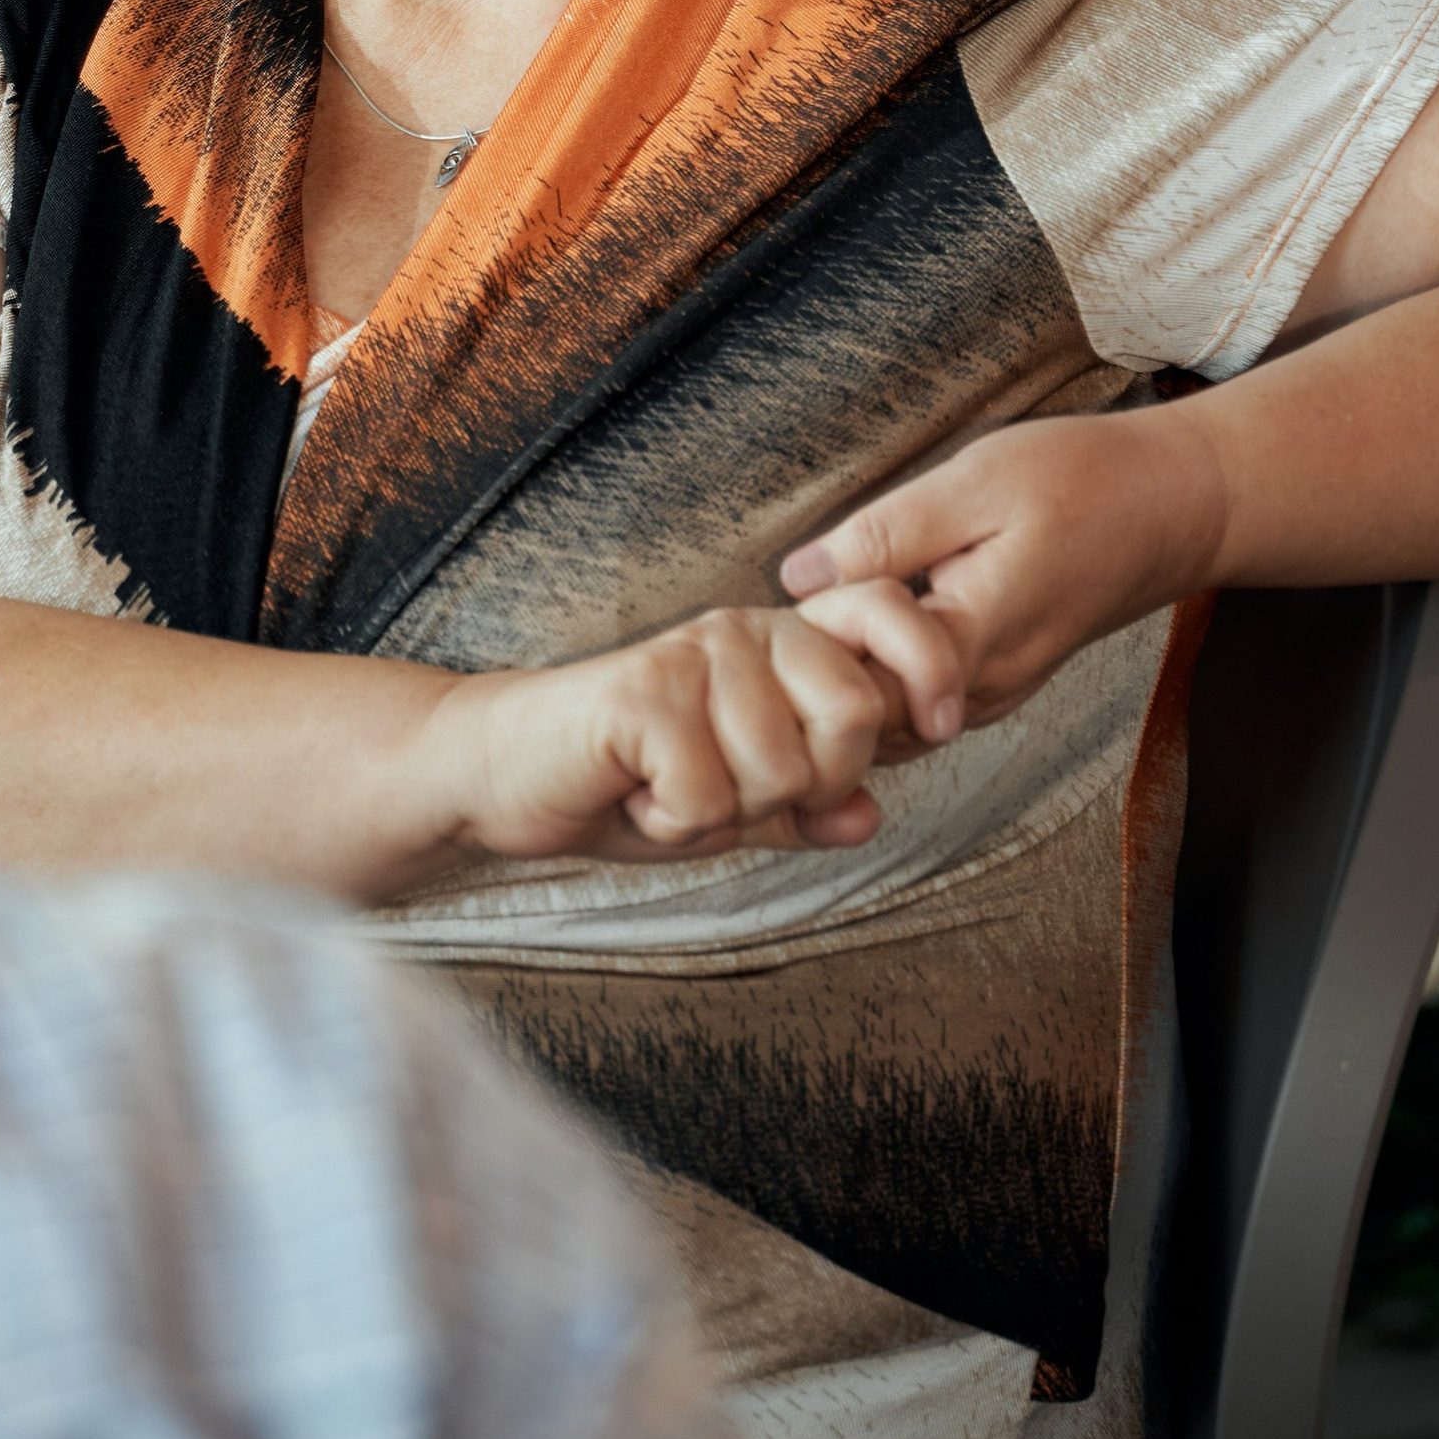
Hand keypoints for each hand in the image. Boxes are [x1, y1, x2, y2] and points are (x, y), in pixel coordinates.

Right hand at [423, 584, 967, 868]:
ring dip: (727, 814)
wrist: (497, 772)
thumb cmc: (619, 783)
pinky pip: (708, 799)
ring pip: (781, 772)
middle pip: (856, 715)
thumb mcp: (729, 804)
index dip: (931, 668)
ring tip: (670, 790)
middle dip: (810, 784)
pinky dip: (673, 825)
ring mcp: (692, 656)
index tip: (941, 725)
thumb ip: (802, 807)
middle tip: (738, 789)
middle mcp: (742, 630)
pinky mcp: (641, 695)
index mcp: (777, 642)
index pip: (887, 613)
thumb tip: (871, 818)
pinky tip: (635, 796)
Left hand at [779, 408, 1227, 721]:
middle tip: (786, 615)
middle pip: (865, 720)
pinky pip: (918, 706)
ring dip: (847, 681)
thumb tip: (797, 579)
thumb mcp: (975, 484)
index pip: (856, 694)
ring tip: (820, 616)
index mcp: (971, 642)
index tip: (783, 609)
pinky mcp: (997, 683)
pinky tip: (861, 626)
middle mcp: (983, 691)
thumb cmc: (1084, 482)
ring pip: (890, 720)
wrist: (1177, 507)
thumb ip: (885, 536)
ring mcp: (993, 695)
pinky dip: (880, 678)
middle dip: (817, 677)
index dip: (807, 658)